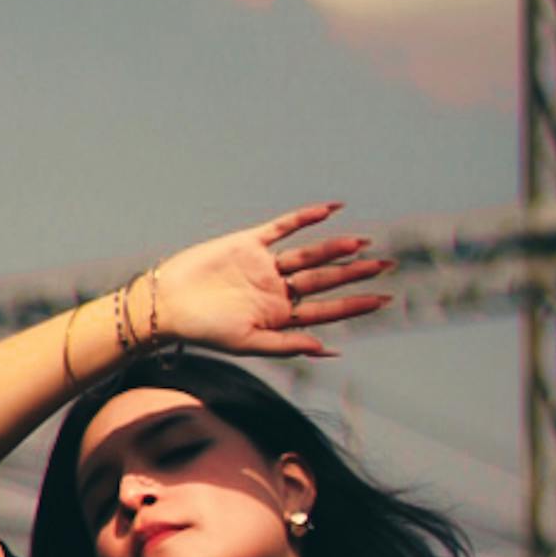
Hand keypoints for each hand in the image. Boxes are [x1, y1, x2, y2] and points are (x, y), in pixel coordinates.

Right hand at [144, 207, 390, 363]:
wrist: (168, 304)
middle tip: (388, 266)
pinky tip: (331, 209)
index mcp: (280, 316)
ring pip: (309, 254)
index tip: (384, 299)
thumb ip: (285, 344)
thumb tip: (325, 347)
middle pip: (325, 280)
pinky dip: (306, 218)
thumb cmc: (204, 331)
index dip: (356, 304)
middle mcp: (277, 290)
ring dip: (335, 248)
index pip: (327, 310)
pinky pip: (283, 227)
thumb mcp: (247, 343)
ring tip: (363, 244)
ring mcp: (265, 265)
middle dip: (355, 274)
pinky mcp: (250, 243)